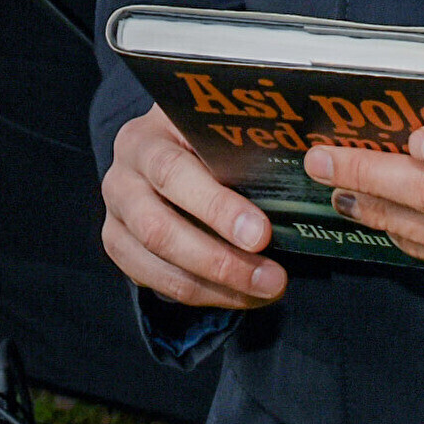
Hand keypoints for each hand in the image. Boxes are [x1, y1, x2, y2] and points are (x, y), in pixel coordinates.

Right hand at [100, 105, 290, 311]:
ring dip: (215, 285)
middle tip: (273, 278)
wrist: (165, 146)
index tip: (261, 234)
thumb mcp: (217, 129)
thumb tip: (307, 169)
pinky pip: (153, 281)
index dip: (216, 207)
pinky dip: (201, 294)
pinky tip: (241, 295)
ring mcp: (116, 214)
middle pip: (159, 228)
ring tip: (267, 290)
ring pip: (155, 262)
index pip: (174, 174)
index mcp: (145, 138)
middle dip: (219, 259)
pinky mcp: (117, 245)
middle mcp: (121, 176)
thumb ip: (243, 145)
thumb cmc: (204, 137)